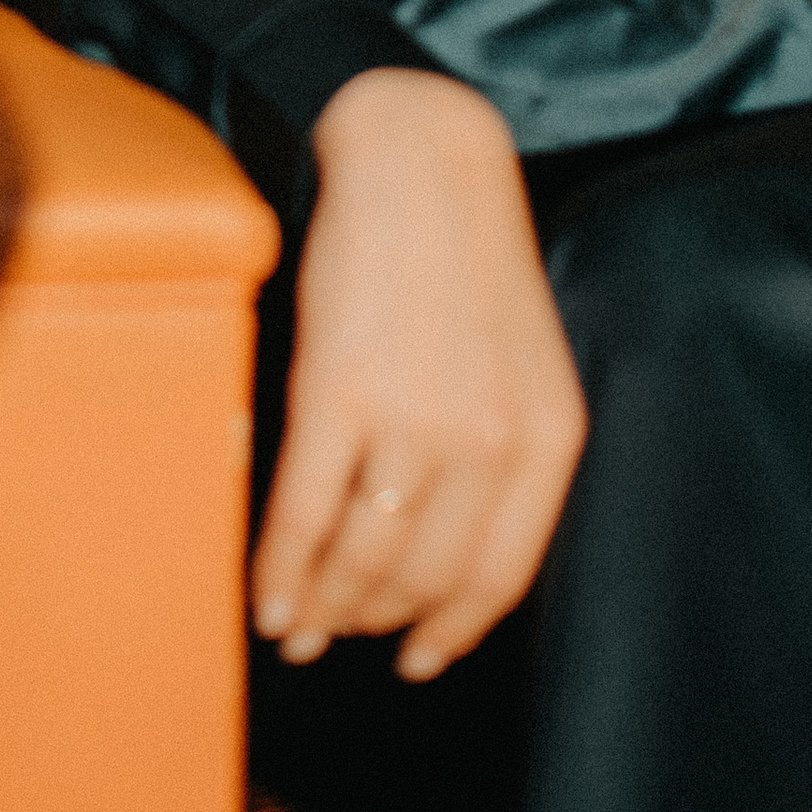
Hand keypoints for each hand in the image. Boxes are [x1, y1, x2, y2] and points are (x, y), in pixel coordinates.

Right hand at [254, 69, 586, 680]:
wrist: (414, 155)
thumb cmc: (463, 254)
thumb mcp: (523, 360)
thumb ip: (506, 450)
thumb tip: (449, 544)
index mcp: (545, 439)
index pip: (497, 577)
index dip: (449, 630)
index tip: (416, 656)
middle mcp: (488, 441)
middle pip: (422, 576)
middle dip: (372, 618)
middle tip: (334, 632)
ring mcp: (412, 418)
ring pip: (362, 556)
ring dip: (322, 604)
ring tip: (295, 620)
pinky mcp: (336, 390)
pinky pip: (304, 511)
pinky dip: (279, 567)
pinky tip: (266, 593)